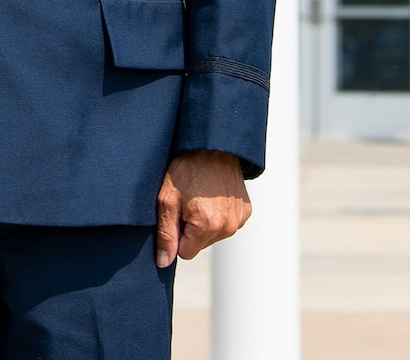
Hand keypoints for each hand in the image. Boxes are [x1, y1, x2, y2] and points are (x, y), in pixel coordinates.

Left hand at [155, 149, 251, 267]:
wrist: (212, 147)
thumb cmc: (184, 171)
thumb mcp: (166, 200)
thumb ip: (165, 234)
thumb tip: (163, 263)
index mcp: (209, 226)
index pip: (185, 252)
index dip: (176, 234)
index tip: (175, 214)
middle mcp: (229, 228)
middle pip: (200, 244)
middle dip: (189, 229)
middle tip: (185, 203)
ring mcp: (239, 220)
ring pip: (213, 235)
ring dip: (203, 223)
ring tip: (198, 198)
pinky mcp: (245, 212)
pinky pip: (226, 224)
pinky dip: (217, 215)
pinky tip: (211, 196)